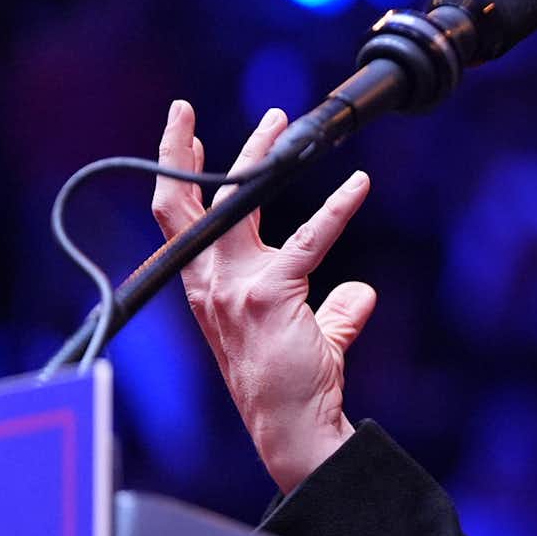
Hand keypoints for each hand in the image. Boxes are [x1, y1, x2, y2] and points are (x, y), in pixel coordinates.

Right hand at [151, 101, 375, 492]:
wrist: (291, 425)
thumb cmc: (294, 383)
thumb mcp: (307, 334)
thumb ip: (332, 309)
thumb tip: (360, 292)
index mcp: (206, 288)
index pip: (179, 222)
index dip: (176, 178)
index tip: (181, 136)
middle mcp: (210, 283)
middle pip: (186, 204)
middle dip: (180, 152)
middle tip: (184, 110)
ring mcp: (235, 287)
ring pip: (239, 204)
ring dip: (260, 157)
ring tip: (280, 122)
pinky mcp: (271, 293)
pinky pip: (309, 239)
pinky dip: (337, 207)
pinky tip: (358, 184)